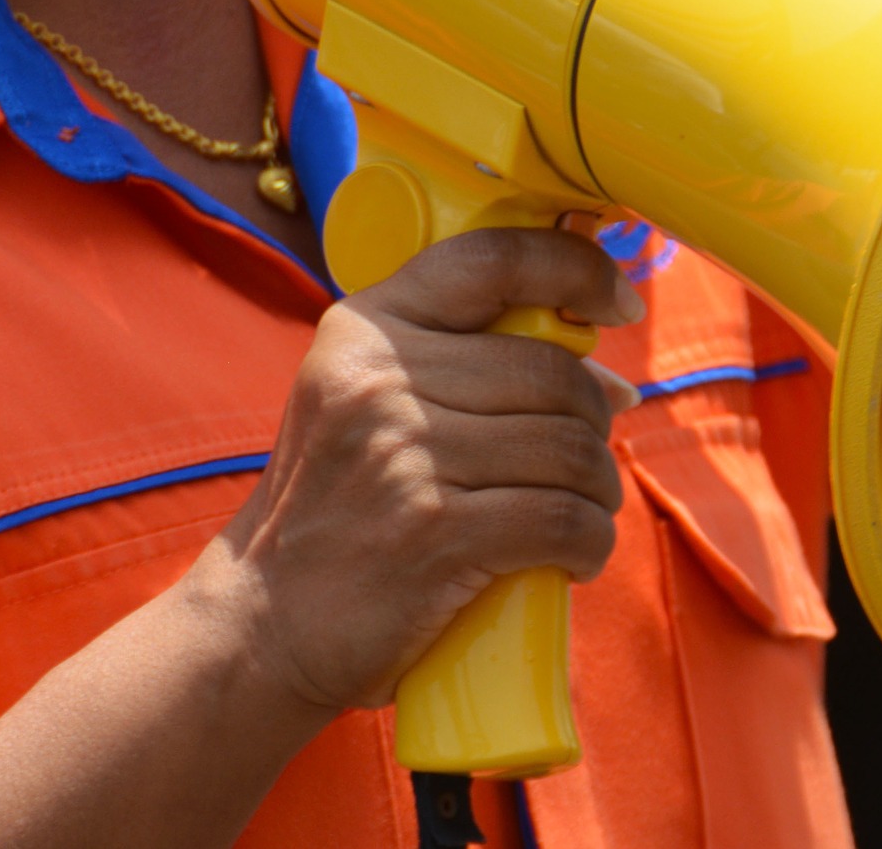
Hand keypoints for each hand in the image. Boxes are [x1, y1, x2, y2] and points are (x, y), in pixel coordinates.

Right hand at [198, 227, 642, 713]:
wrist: (263, 621)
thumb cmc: (339, 509)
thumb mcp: (365, 403)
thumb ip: (462, 366)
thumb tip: (609, 379)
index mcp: (366, 329)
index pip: (492, 259)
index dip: (576, 269)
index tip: (618, 301)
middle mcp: (379, 380)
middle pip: (554, 372)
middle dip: (595, 419)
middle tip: (586, 461)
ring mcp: (403, 456)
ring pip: (569, 448)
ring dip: (598, 488)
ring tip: (581, 510)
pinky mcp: (433, 534)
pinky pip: (562, 520)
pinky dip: (590, 541)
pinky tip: (576, 556)